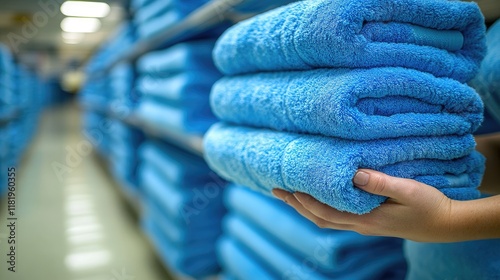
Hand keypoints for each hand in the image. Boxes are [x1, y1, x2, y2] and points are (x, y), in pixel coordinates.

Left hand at [273, 169, 458, 241]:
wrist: (445, 224)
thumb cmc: (429, 206)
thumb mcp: (410, 191)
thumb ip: (382, 183)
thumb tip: (355, 174)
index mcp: (366, 219)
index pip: (325, 212)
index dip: (304, 201)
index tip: (286, 186)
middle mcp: (360, 224)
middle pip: (319, 217)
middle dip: (296, 205)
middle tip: (276, 190)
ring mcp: (363, 224)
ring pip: (326, 219)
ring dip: (305, 207)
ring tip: (288, 194)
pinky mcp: (368, 221)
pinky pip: (336, 216)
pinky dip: (320, 207)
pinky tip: (317, 198)